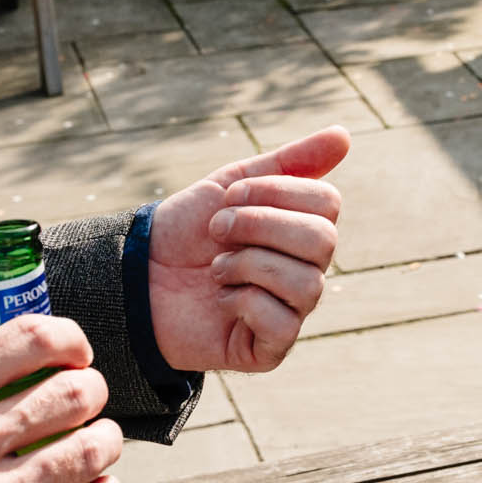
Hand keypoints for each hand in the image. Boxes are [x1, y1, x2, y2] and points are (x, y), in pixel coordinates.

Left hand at [149, 126, 349, 372]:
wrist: (137, 277)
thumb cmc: (186, 231)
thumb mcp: (234, 184)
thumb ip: (290, 161)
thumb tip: (344, 134)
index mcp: (303, 229)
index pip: (328, 203)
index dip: (275, 194)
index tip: (229, 199)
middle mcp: (307, 270)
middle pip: (323, 241)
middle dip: (260, 227)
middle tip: (217, 231)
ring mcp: (292, 311)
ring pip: (307, 283)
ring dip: (247, 265)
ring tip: (215, 269)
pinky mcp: (272, 348)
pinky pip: (284, 323)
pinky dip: (245, 304)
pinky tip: (222, 302)